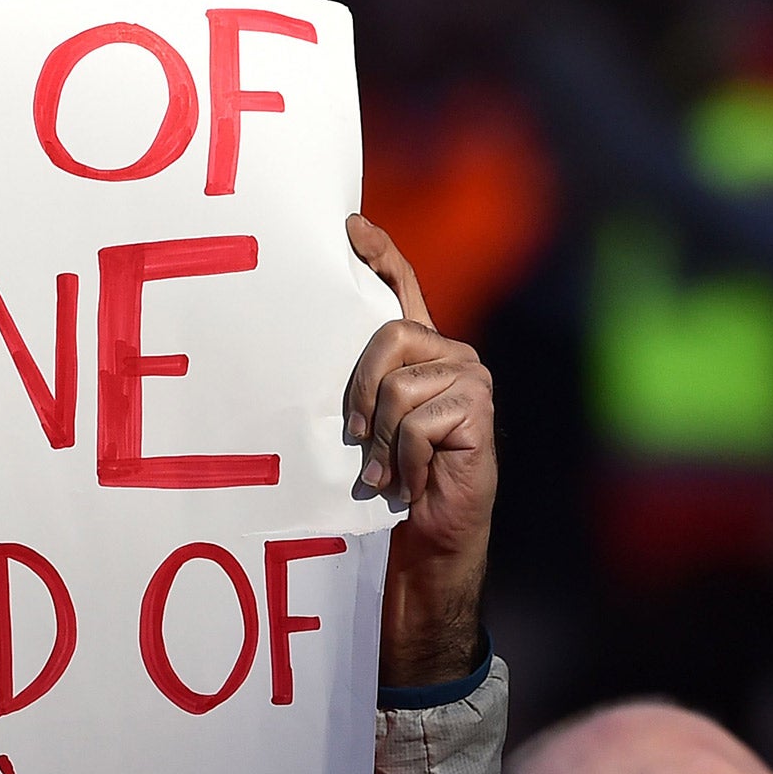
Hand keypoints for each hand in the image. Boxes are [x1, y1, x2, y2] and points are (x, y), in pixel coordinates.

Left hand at [344, 214, 494, 687]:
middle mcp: (451, 357)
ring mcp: (472, 382)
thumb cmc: (384, 490)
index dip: (379, 253)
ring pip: (397, 384)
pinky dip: (403, 459)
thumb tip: (293, 349)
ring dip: (380, 440)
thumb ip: (350, 389)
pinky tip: (410, 483)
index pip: (402, 287)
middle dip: (359, 391)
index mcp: (420, 355)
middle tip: (358, 442)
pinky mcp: (479, 414)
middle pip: (388, 333)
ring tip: (387, 473)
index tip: (346, 227)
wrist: (425, 546)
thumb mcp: (358, 431)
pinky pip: (417, 420)